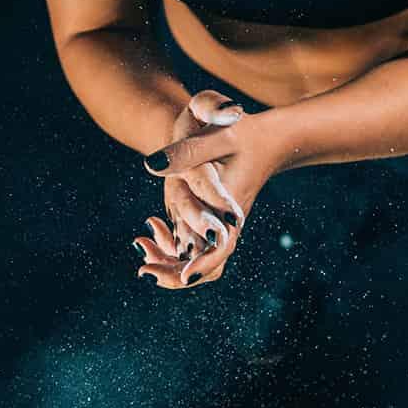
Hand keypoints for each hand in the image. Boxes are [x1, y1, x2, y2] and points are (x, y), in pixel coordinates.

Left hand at [132, 90, 283, 289]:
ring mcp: (222, 223)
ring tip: (141, 243)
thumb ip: (186, 150)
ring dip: (169, 260)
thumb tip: (151, 165)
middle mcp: (228, 220)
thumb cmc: (240, 130)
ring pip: (199, 259)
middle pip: (210, 264)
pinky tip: (151, 224)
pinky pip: (195, 247)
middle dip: (176, 273)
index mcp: (230, 204)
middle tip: (144, 270)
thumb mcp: (215, 133)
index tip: (184, 278)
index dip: (203, 264)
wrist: (267, 136)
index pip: (222, 245)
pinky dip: (171, 245)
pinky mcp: (213, 219)